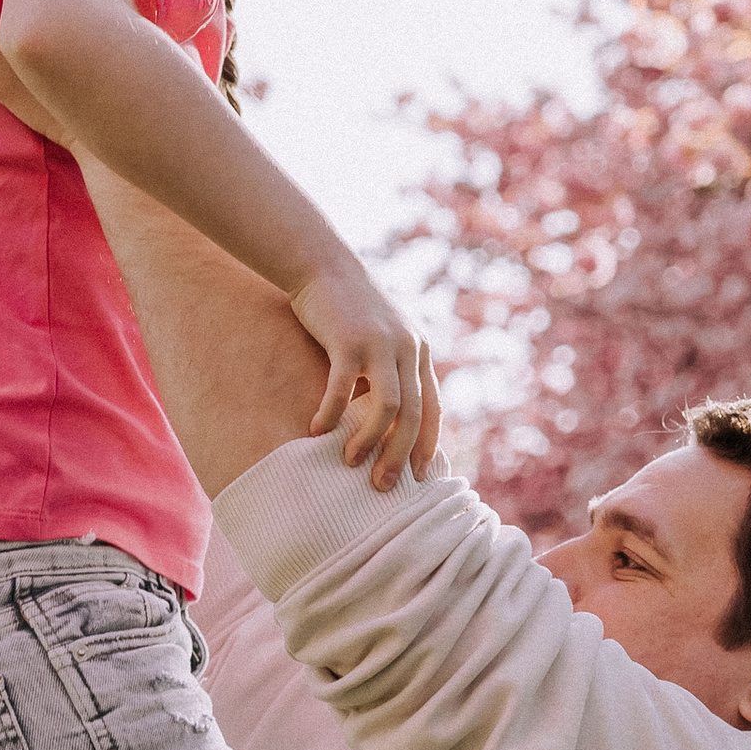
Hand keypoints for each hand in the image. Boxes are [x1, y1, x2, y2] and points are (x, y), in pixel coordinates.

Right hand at [288, 257, 442, 486]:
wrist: (322, 263)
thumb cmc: (347, 308)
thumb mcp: (381, 338)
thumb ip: (389, 372)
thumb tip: (383, 421)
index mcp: (420, 351)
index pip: (434, 408)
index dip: (428, 445)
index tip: (419, 477)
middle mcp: (408, 348)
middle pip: (414, 415)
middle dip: (400, 456)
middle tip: (383, 487)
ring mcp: (380, 343)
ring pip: (387, 407)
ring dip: (368, 441)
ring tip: (350, 463)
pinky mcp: (347, 340)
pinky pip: (342, 388)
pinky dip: (330, 414)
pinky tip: (316, 432)